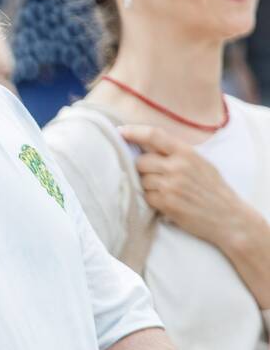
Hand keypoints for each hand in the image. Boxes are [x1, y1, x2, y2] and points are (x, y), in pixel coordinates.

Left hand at [120, 124, 250, 247]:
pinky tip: (166, 201)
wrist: (228, 217)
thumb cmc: (212, 189)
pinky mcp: (167, 203)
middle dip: (142, 169)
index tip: (120, 132)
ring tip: (166, 191)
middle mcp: (178, 166)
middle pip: (140, 161)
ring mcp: (172, 185)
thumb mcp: (200, 163)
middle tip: (155, 176)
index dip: (133, 132)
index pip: (153, 135)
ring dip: (148, 186)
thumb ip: (176, 153)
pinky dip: (151, 199)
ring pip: (142, 180)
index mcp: (186, 153)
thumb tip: (145, 144)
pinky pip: (146, 196)